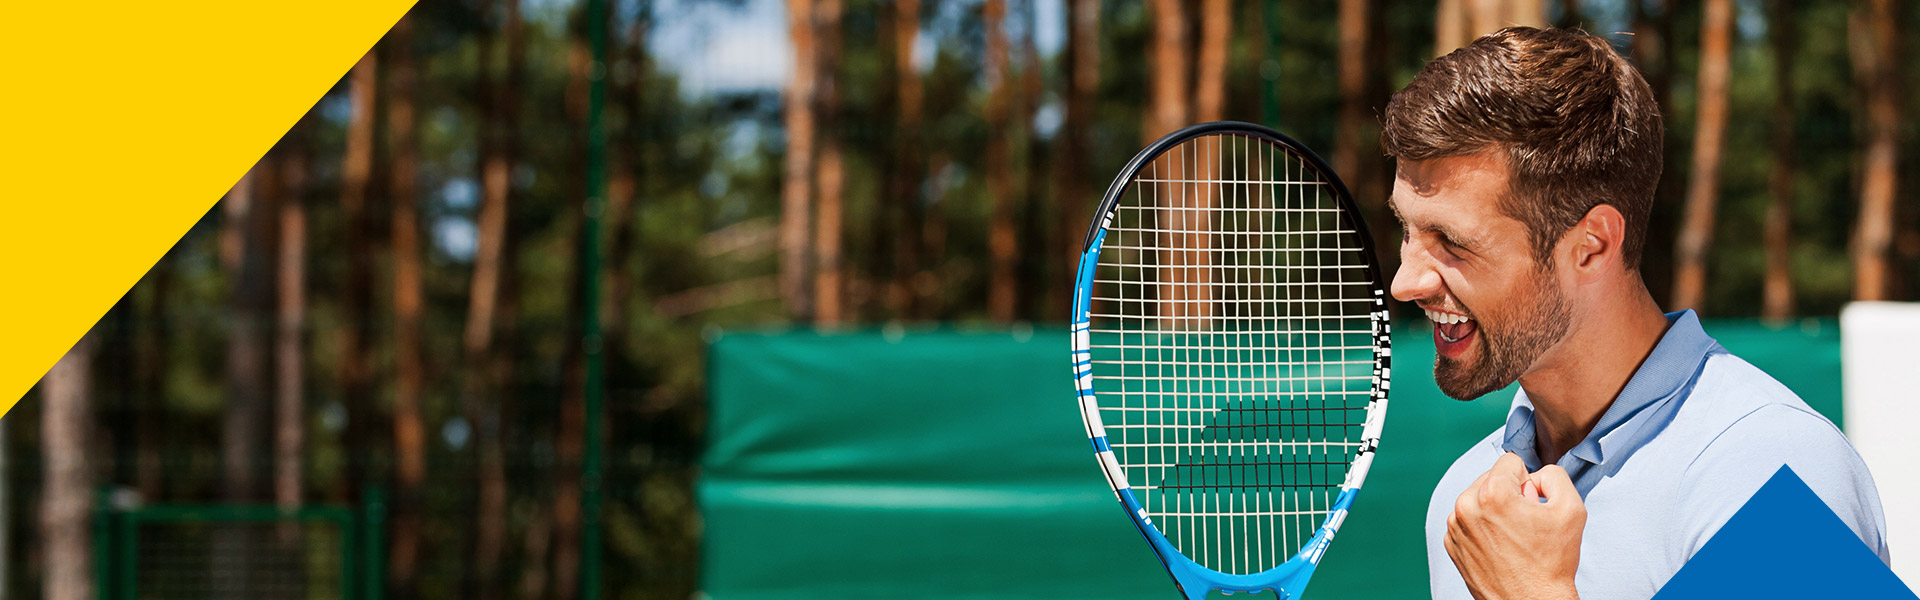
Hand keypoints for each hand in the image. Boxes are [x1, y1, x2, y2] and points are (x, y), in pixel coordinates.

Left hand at [1444, 453, 1584, 599]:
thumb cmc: (1551, 562)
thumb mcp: (1571, 508)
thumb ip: (1554, 475)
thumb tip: (1534, 473)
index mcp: (1492, 493)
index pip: (1510, 461)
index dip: (1528, 480)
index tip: (1531, 503)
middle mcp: (1466, 506)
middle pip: (1491, 478)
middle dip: (1509, 494)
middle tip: (1525, 523)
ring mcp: (1455, 526)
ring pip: (1478, 498)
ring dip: (1494, 509)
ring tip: (1513, 536)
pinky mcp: (1451, 542)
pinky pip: (1468, 519)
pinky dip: (1483, 526)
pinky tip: (1499, 545)